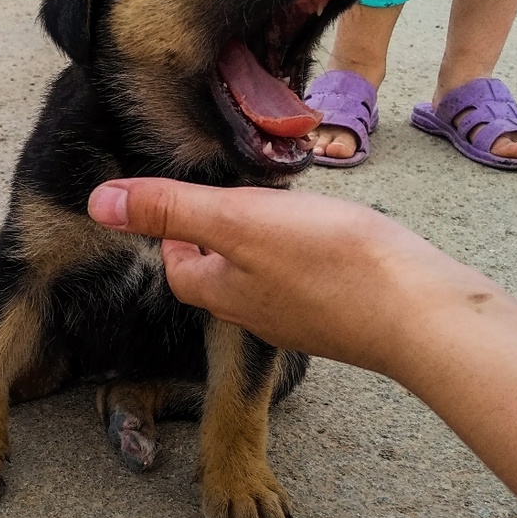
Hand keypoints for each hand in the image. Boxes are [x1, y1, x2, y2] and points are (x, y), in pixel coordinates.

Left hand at [87, 178, 484, 374]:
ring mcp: (305, 319)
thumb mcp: (238, 221)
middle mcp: (259, 313)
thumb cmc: (329, 263)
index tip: (181, 203)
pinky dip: (308, 258)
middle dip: (218, 238)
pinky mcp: (345, 315)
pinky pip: (310, 283)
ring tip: (280, 209)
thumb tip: (98, 203)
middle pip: (220, 275)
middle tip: (233, 197)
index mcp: (225, 292)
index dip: (173, 234)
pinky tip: (331, 239)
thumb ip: (172, 210)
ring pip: (266, 279)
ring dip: (263, 246)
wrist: (418, 311)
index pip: (179, 268)